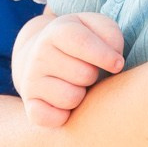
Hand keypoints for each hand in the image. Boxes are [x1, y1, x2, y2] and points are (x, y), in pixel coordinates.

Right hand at [11, 11, 124, 128]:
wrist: (41, 56)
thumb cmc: (81, 43)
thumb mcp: (96, 28)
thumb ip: (110, 35)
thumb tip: (115, 62)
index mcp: (57, 32)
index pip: (83, 42)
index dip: (105, 55)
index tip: (118, 64)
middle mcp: (39, 56)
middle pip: (84, 74)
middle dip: (94, 75)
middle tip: (88, 71)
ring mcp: (31, 81)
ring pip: (71, 98)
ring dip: (82, 95)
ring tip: (77, 85)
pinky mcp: (30, 105)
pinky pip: (50, 118)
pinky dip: (63, 116)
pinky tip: (65, 104)